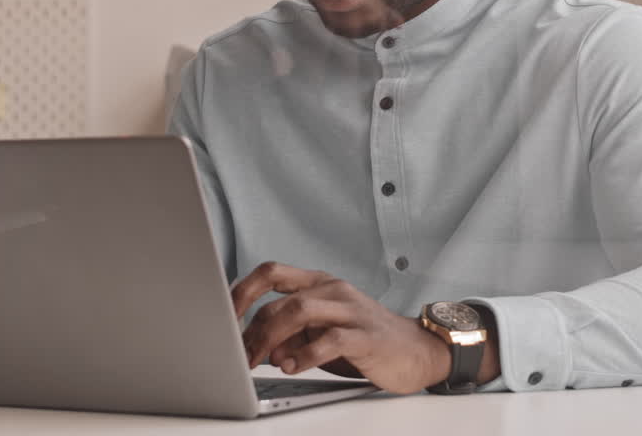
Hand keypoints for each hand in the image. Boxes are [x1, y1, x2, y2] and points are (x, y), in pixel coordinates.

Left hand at [232, 261, 453, 393]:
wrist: (418, 351)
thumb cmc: (367, 340)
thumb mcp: (323, 335)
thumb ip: (292, 338)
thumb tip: (263, 349)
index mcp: (318, 284)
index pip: (271, 273)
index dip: (242, 290)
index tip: (223, 314)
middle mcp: (333, 290)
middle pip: (281, 299)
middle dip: (253, 328)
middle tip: (241, 354)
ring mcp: (350, 310)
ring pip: (300, 312)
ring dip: (272, 338)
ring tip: (260, 360)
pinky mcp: (365, 335)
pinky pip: (329, 340)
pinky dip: (305, 355)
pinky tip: (293, 368)